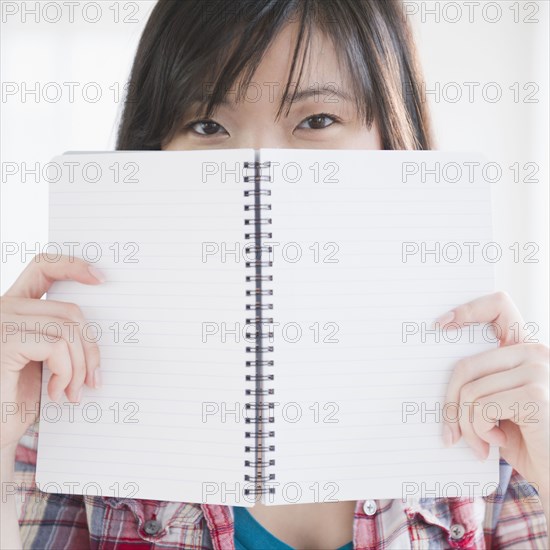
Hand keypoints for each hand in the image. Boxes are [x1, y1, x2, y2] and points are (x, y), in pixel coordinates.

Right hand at [1, 254, 103, 450]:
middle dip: (90, 348)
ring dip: (80, 366)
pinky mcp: (4, 340)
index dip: (73, 266)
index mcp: (15, 307)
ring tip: (73, 392)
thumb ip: (62, 335)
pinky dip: (66, 372)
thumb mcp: (45, 360)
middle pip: (70, 310)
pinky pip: (57, 346)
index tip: (101, 279)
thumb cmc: (18, 400)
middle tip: (93, 380)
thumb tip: (104, 327)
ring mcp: (2, 322)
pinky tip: (56, 393)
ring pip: (68, 329)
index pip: (43, 267)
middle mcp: (4, 308)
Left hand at [439, 292, 548, 499]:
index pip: (499, 306)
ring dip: (467, 425)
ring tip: (481, 443)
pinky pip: (481, 408)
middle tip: (451, 434)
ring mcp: (538, 371)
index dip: (468, 310)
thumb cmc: (528, 441)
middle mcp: (536, 352)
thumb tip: (439, 378)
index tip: (440, 324)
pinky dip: (479, 431)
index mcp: (526, 349)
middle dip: (450, 404)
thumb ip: (481, 384)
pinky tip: (498, 443)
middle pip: (466, 366)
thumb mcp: (500, 406)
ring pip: (469, 391)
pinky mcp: (535, 394)